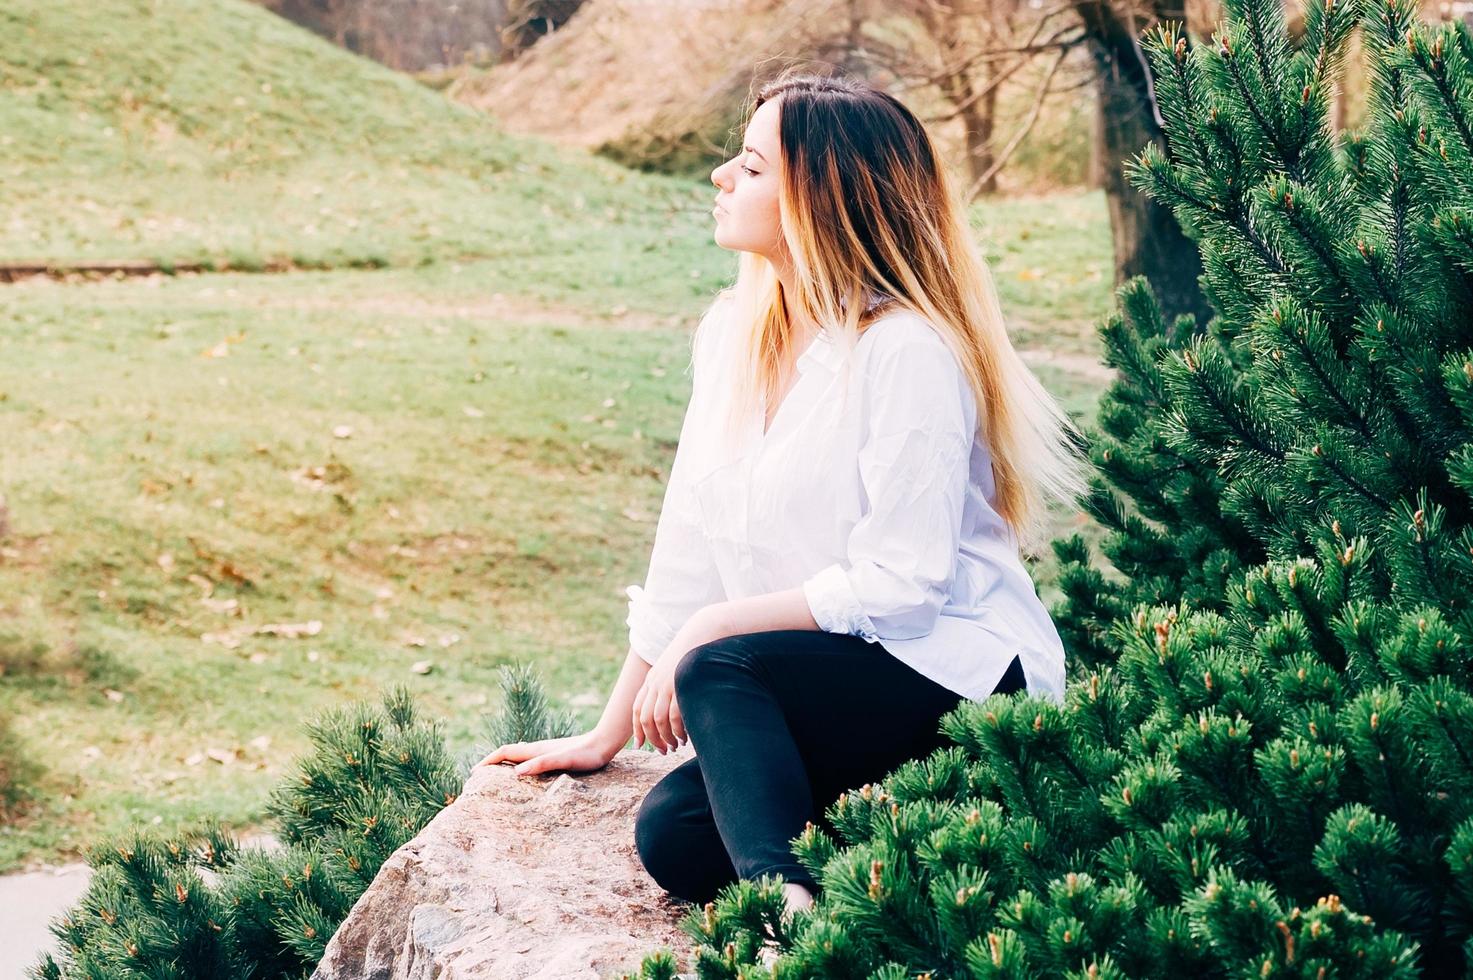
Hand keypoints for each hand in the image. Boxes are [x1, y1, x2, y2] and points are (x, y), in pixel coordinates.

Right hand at [477, 730, 621, 777]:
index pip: (505, 752)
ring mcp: (546, 752)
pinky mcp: (555, 756)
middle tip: (478, 776)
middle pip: (508, 753)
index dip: (488, 761)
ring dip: (504, 764)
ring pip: (518, 757)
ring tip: (495, 777)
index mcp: (536, 750)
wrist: (604, 743)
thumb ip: (541, 764)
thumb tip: (516, 773)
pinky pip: (530, 761)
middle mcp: (538, 749)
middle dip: (492, 762)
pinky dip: (519, 766)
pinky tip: (524, 775)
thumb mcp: (564, 761)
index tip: (474, 772)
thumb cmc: (586, 754)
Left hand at [632, 606, 727, 754]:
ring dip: (665, 738)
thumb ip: (670, 683)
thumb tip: (672, 704)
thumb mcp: (676, 666)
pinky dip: (677, 731)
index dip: (637, 729)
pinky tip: (684, 738)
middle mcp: (656, 682)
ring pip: (657, 720)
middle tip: (663, 750)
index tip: (640, 744)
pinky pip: (674, 716)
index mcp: (652, 678)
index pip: (637, 708)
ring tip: (675, 746)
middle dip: (652, 738)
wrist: (704, 631)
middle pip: (645, 718)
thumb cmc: (695, 651)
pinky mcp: (680, 686)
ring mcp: (667, 684)